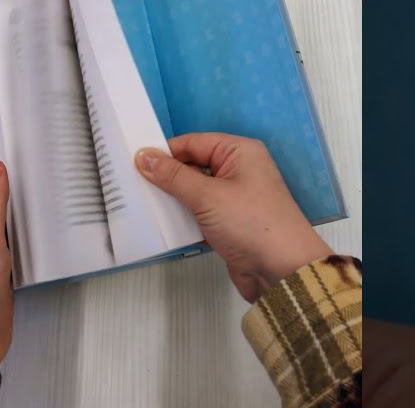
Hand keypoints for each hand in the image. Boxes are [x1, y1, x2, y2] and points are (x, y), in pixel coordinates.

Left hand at [0, 160, 13, 361]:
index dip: (1, 177)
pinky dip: (26, 245)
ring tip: (36, 201)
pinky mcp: (2, 280)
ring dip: (20, 220)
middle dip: (11, 196)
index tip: (17, 159)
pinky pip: (16, 254)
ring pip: (7, 232)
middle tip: (30, 175)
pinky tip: (33, 243)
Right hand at [135, 133, 331, 301]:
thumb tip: (144, 156)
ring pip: (194, 193)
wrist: (283, 272)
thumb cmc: (252, 224)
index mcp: (239, 152)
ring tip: (139, 205)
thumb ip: (173, 176)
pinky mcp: (230, 225)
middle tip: (131, 185)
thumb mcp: (208, 195)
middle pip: (193, 167)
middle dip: (166, 178)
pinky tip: (159, 226)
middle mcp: (238, 171)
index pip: (193, 143)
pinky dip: (183, 220)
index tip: (133, 161)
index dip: (165, 152)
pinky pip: (199, 215)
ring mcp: (234, 199)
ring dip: (172, 201)